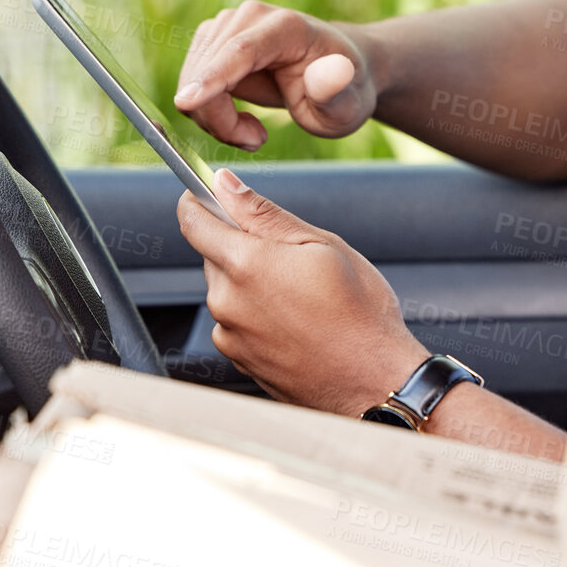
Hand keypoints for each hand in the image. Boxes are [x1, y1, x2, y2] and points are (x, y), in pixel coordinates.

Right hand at [173, 0, 376, 150]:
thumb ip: (335, 90)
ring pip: (192, 83)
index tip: (185, 103)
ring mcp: (226, 25)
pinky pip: (192, 85)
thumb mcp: (348, 103)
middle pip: (208, 73)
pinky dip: (209, 111)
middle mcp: (251, 17)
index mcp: (287, 27)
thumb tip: (333, 70)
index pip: (241, 51)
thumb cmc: (343, 90)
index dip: (212, 77)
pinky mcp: (211, 39)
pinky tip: (242, 119)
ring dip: (216, 120)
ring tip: (256, 132)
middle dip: (223, 122)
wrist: (336, 72)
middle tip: (258, 141)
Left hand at [176, 167, 428, 415]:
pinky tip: (296, 322)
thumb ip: (264, 213)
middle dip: (243, 246)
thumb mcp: (321, 245)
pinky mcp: (238, 360)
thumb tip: (225, 184)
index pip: (193, 221)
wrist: (374, 382)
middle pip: (214, 255)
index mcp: (245, 264)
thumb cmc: (359, 312)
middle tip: (292, 256)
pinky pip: (236, 322)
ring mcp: (230, 335)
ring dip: (251, 282)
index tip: (211, 196)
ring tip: (302, 296)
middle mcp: (226, 301)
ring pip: (227, 289)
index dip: (199, 201)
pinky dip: (257, 315)